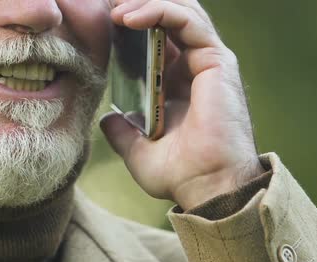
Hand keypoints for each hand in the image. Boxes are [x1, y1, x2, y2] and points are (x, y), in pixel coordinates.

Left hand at [101, 0, 265, 210]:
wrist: (207, 188)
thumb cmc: (180, 175)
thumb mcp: (139, 152)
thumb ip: (123, 132)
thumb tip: (107, 118)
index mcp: (176, 83)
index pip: (154, 38)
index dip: (129, 23)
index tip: (98, 19)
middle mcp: (193, 67)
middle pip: (167, 16)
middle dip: (136, 4)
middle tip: (104, 4)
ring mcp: (207, 61)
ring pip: (179, 10)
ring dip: (143, 3)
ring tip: (112, 8)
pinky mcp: (217, 60)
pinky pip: (187, 20)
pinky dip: (158, 10)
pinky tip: (128, 18)